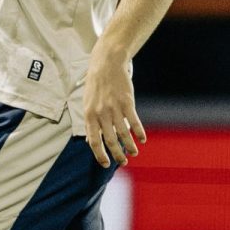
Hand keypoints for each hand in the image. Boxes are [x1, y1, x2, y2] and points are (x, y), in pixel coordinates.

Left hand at [83, 45, 144, 167]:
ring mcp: (114, 108)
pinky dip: (139, 132)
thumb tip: (90, 141)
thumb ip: (90, 122)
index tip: (106, 164)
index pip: (93, 141)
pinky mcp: (127, 102)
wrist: (106, 65)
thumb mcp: (87, 103)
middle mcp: (100, 114)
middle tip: (123, 162)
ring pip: (123, 133)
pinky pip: (134, 121)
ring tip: (134, 153)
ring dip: (129, 146)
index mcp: (89, 115)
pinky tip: (142, 140)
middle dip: (116, 154)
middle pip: (109, 140)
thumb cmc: (95, 86)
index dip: (99, 154)